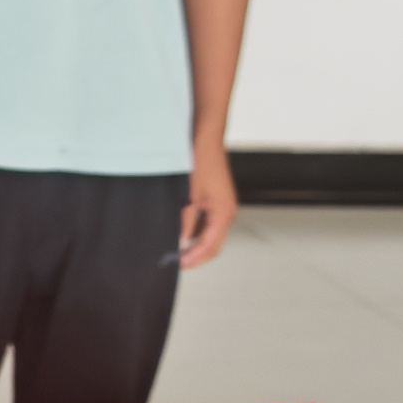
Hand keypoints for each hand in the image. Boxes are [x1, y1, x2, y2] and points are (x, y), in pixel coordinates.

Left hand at [179, 136, 238, 268]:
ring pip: (210, 234)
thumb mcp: (187, 196)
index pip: (210, 247)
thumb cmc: (199, 161)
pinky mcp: (215, 199)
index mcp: (224, 213)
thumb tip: (179, 241)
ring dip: (195, 245)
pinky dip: (195, 232)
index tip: (177, 265)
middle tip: (175, 262)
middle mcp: (226, 211)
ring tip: (176, 251)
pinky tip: (180, 233)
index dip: (193, 259)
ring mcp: (222, 205)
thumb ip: (184, 221)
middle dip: (195, 256)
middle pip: (213, 244)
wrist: (204, 137)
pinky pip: (207, 223)